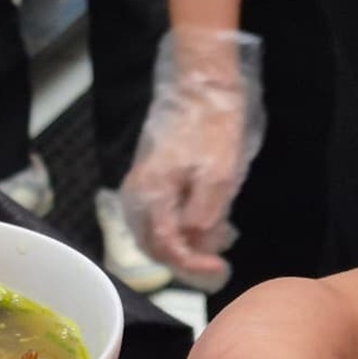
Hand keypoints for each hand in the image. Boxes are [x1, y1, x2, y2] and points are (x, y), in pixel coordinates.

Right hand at [120, 29, 264, 292]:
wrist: (201, 88)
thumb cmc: (213, 127)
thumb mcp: (219, 176)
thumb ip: (204, 217)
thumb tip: (196, 246)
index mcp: (151, 195)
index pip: (166, 248)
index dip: (192, 265)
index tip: (219, 270)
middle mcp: (138, 197)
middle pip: (155, 247)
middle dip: (187, 259)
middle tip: (218, 262)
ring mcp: (140, 189)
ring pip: (156, 235)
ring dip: (184, 246)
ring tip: (217, 242)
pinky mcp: (149, 182)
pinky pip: (158, 219)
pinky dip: (180, 230)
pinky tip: (205, 224)